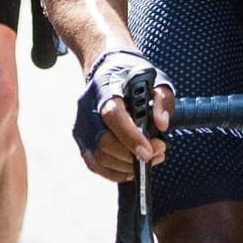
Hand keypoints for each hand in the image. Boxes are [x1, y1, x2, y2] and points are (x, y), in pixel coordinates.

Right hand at [74, 50, 173, 180]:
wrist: (107, 70)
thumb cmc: (133, 76)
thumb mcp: (155, 79)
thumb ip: (162, 99)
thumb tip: (162, 125)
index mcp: (106, 88)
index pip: (113, 116)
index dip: (130, 137)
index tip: (149, 152)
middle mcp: (88, 107)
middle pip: (104, 142)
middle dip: (133, 155)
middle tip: (157, 153)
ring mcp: (81, 125)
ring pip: (100, 157)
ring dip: (127, 165)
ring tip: (150, 158)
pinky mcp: (80, 138)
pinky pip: (94, 164)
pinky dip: (114, 172)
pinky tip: (131, 168)